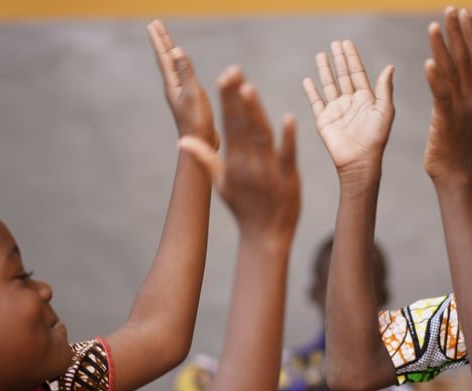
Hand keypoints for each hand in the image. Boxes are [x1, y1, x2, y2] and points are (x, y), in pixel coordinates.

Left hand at [147, 19, 218, 147]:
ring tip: (168, 42)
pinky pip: (183, 76)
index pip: (164, 57)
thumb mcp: (193, 94)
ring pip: (173, 67)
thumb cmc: (197, 123)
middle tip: (155, 24)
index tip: (153, 23)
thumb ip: (186, 72)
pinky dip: (181, 66)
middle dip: (161, 41)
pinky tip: (184, 68)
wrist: (200, 145)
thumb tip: (177, 50)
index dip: (160, 40)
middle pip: (166, 59)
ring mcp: (181, 94)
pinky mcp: (189, 100)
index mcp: (173, 85)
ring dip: (170, 52)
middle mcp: (174, 88)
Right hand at [179, 67, 299, 243]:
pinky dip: (288, 138)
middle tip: (232, 71)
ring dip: (255, 113)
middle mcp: (249, 166)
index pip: (229, 127)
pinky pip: (288, 156)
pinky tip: (288, 118)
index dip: (226, 102)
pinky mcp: (289, 180)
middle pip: (242, 127)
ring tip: (248, 87)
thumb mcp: (221, 184)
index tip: (224, 77)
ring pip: (261, 138)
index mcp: (233, 164)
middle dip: (237, 100)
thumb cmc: (243, 208)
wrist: (265, 237)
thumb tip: (182, 140)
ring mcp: (269, 173)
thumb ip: (204, 159)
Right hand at [302, 40, 393, 176]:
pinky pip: (316, 102)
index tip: (347, 43)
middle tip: (335, 43)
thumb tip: (390, 67)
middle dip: (339, 59)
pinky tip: (307, 80)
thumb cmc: (375, 138)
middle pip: (343, 76)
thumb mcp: (384, 110)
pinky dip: (311, 91)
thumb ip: (384, 88)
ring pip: (329, 85)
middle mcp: (350, 102)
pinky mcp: (324, 120)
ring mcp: (336, 110)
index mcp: (366, 99)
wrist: (358, 160)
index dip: (352, 57)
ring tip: (321, 55)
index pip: (357, 73)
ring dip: (325, 70)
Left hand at [423, 7, 471, 179]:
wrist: (455, 171)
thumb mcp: (468, 108)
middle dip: (458, 31)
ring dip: (443, 48)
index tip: (462, 11)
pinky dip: (435, 79)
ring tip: (433, 26)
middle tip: (451, 8)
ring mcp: (461, 107)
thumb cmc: (457, 140)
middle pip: (466, 57)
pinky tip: (428, 63)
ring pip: (452, 72)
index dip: (469, 32)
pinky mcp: (447, 120)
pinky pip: (442, 96)